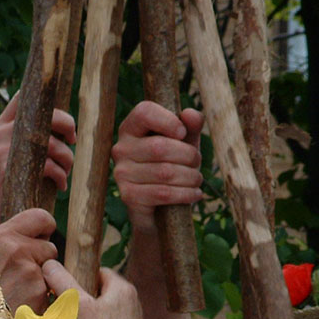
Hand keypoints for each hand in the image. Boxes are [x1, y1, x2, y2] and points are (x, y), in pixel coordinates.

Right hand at [0, 92, 75, 232]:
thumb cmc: (9, 189)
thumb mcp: (12, 158)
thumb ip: (28, 141)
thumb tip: (61, 130)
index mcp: (0, 127)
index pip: (23, 98)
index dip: (49, 103)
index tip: (64, 123)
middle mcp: (0, 132)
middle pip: (44, 114)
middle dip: (66, 125)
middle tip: (72, 141)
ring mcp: (3, 148)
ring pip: (50, 142)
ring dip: (66, 158)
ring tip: (66, 172)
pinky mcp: (10, 167)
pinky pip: (48, 164)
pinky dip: (60, 175)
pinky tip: (61, 185)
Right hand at [0, 208, 57, 312]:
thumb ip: (5, 243)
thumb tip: (30, 237)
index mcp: (1, 238)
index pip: (41, 218)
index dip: (44, 229)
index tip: (41, 238)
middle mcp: (20, 252)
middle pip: (49, 249)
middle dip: (40, 261)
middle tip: (19, 276)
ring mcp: (32, 276)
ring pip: (50, 275)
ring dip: (39, 284)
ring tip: (14, 296)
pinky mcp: (41, 298)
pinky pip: (48, 296)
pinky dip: (39, 303)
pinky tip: (19, 309)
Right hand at [41, 261, 157, 318]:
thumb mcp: (79, 307)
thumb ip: (63, 283)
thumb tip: (48, 264)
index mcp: (123, 288)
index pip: (96, 271)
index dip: (78, 278)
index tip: (64, 291)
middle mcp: (129, 301)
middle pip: (96, 291)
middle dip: (78, 301)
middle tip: (64, 311)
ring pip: (99, 310)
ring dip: (83, 318)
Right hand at [111, 102, 203, 232]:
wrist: (159, 206)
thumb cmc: (173, 165)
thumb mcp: (185, 143)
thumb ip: (191, 126)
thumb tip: (191, 114)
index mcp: (131, 128)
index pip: (144, 112)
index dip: (168, 120)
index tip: (183, 133)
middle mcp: (121, 148)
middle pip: (160, 146)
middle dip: (188, 155)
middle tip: (197, 163)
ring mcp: (121, 173)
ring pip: (164, 172)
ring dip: (190, 177)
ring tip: (197, 180)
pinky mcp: (128, 195)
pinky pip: (162, 193)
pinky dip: (185, 194)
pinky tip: (195, 193)